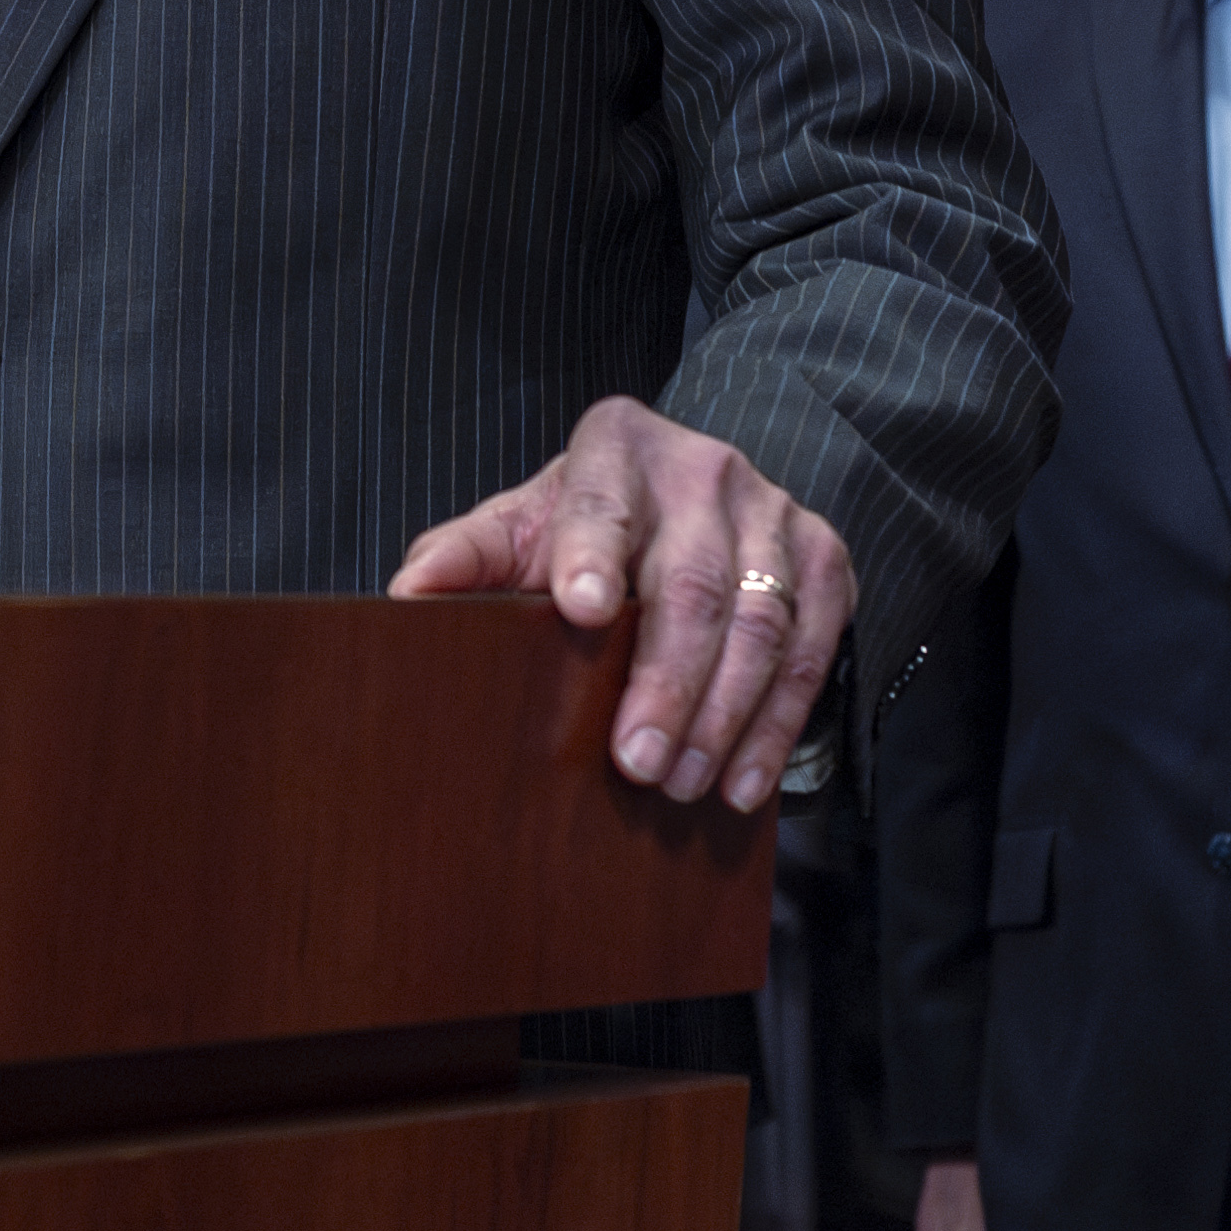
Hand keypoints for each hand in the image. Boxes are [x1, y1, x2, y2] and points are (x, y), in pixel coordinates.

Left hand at [389, 394, 855, 812]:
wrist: (685, 492)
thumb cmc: (582, 526)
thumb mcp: (519, 528)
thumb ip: (465, 557)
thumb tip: (407, 599)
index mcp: (617, 446)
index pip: (602, 500)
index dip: (592, 552)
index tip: (579, 609)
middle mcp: (704, 469)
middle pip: (694, 582)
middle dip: (666, 681)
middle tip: (635, 762)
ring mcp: (774, 512)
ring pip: (760, 622)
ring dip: (724, 716)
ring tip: (682, 784)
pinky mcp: (823, 558)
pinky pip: (814, 647)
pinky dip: (778, 723)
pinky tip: (744, 782)